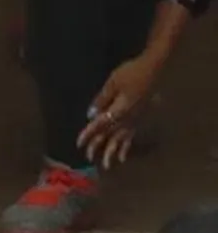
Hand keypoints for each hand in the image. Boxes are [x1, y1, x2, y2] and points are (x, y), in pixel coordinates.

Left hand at [77, 52, 161, 168]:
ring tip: (106, 165)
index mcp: (118, 110)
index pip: (99, 125)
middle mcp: (126, 118)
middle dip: (97, 146)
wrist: (153, 68)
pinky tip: (122, 156)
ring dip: (112, 152)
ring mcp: (135, 119)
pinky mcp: (141, 117)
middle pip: (109, 135)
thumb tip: (91, 115)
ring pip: (121, 139)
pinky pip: (131, 136)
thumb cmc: (131, 73)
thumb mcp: (113, 83)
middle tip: (88, 158)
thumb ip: (102, 99)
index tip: (78, 144)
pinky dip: (126, 147)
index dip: (88, 135)